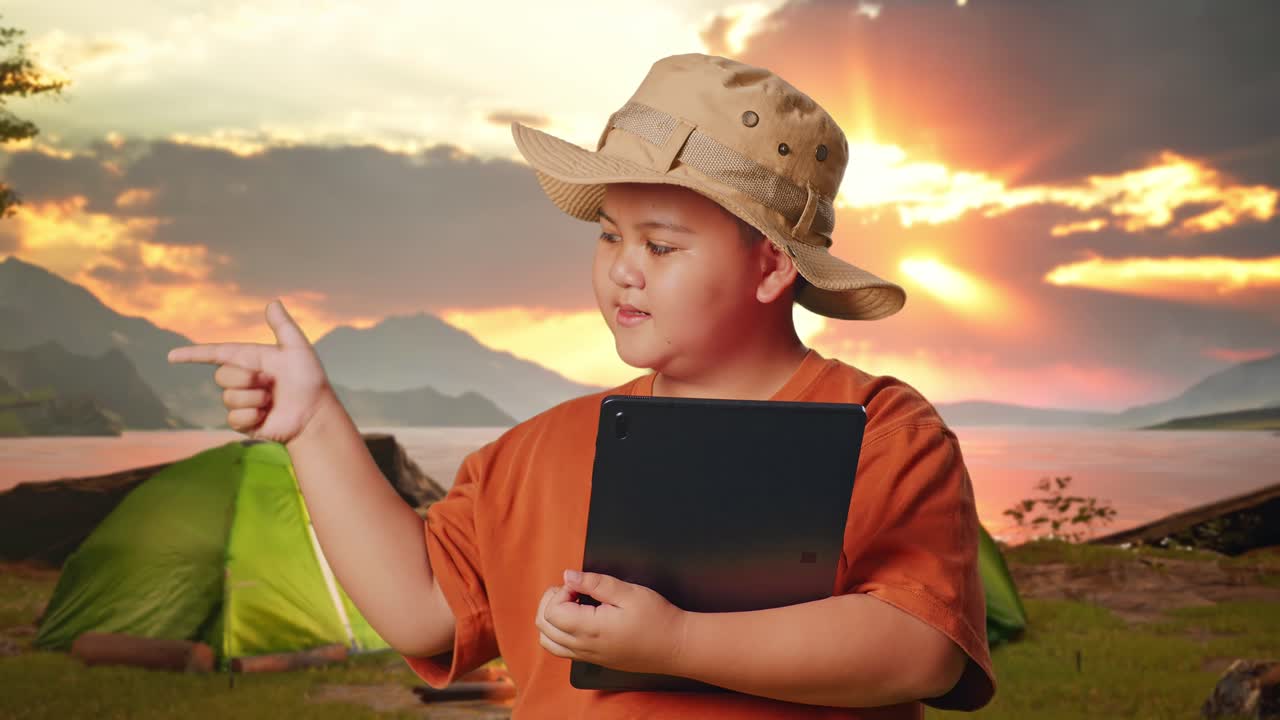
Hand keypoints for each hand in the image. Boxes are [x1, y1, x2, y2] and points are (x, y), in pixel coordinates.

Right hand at [166, 299, 331, 444]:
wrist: (315, 413)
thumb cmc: (310, 379)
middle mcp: (242, 379)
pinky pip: (234, 418)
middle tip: (270, 383)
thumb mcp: (298, 349)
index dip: (193, 354)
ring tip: (272, 400)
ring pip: (229, 398)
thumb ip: (283, 326)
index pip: (215, 354)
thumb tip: (272, 302)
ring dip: (255, 398)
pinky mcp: (243, 422)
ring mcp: (241, 401)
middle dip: (246, 378)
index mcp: (249, 359)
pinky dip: (253, 416)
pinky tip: (267, 415)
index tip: (172, 356)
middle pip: (222, 376)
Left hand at [535, 570, 688, 675]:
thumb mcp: (629, 592)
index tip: (581, 585)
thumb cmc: (657, 619)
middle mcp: (584, 647)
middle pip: (543, 626)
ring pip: (547, 641)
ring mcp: (587, 656)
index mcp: (590, 629)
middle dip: (551, 601)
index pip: (552, 612)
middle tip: (574, 590)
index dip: (561, 592)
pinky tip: (578, 618)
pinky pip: (561, 649)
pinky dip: (558, 632)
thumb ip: (596, 583)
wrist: (676, 646)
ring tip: (572, 603)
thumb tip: (568, 576)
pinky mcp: (593, 660)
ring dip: (551, 618)